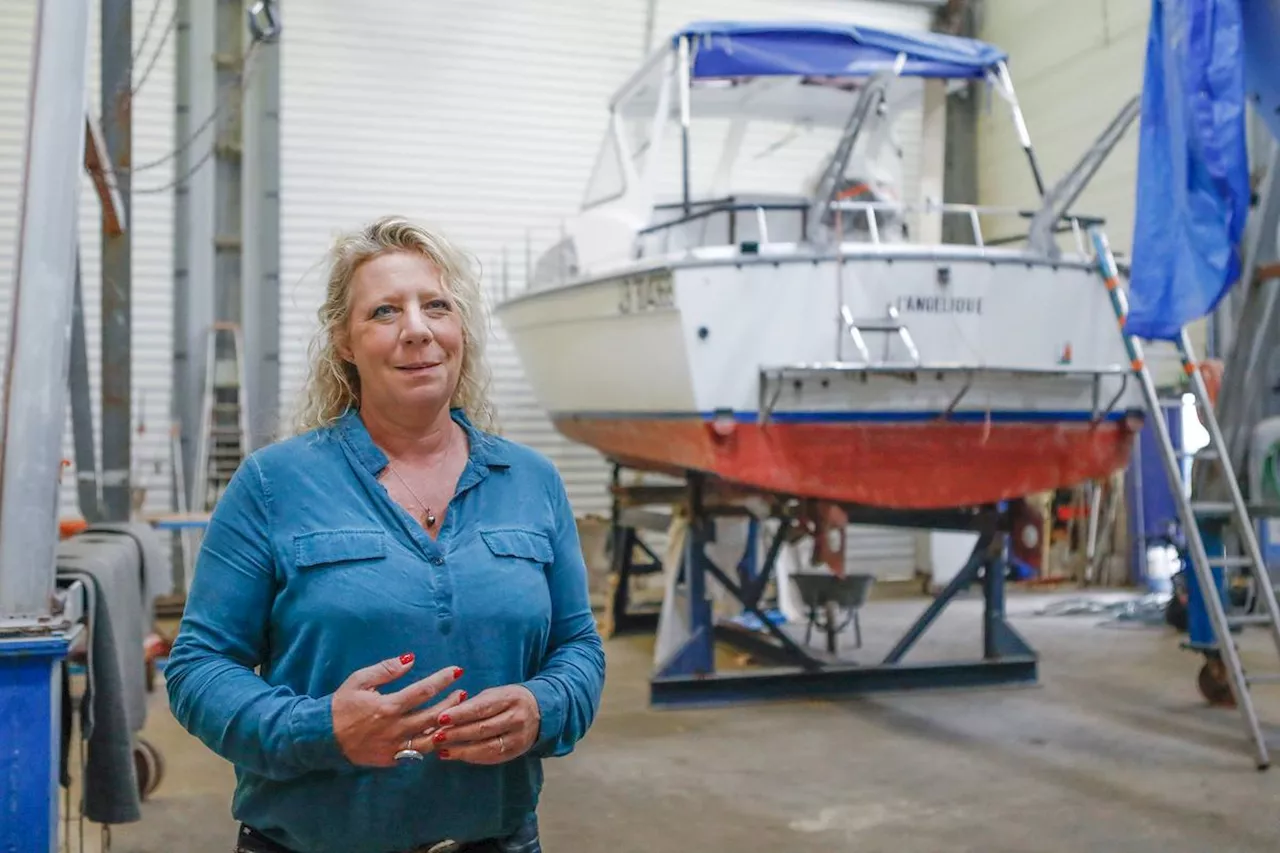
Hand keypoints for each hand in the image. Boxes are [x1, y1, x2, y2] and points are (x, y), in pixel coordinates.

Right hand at [330, 653, 466, 766]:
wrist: (323, 737)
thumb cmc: (342, 705)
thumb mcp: (359, 680)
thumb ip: (386, 669)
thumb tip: (411, 658)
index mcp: (387, 707)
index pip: (423, 691)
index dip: (442, 680)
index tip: (456, 671)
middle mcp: (394, 729)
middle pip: (432, 716)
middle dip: (451, 703)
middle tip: (463, 693)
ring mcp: (394, 747)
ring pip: (429, 738)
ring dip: (447, 726)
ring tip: (458, 714)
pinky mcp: (391, 760)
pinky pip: (417, 752)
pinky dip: (432, 743)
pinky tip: (441, 734)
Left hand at [432, 684, 540, 764]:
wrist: (540, 711)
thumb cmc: (508, 700)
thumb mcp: (494, 694)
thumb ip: (472, 705)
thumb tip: (442, 717)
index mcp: (510, 698)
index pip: (481, 708)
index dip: (460, 714)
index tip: (440, 718)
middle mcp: (516, 719)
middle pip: (482, 729)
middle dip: (457, 734)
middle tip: (435, 737)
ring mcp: (518, 738)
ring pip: (486, 747)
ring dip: (461, 750)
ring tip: (441, 750)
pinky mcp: (516, 752)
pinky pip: (491, 758)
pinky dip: (471, 757)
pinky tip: (456, 755)